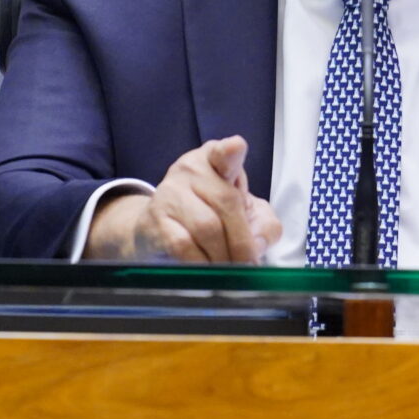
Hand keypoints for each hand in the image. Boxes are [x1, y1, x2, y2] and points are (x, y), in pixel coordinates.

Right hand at [84, 136, 280, 262]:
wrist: (158, 230)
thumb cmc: (209, 215)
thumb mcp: (244, 214)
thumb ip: (263, 224)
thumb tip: (257, 243)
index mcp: (216, 160)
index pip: (224, 152)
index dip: (230, 151)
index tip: (235, 147)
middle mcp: (191, 169)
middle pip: (227, 202)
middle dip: (243, 240)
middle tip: (248, 263)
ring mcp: (170, 192)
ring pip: (207, 227)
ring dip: (224, 256)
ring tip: (228, 271)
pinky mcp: (155, 220)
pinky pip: (184, 246)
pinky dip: (201, 264)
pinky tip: (206, 271)